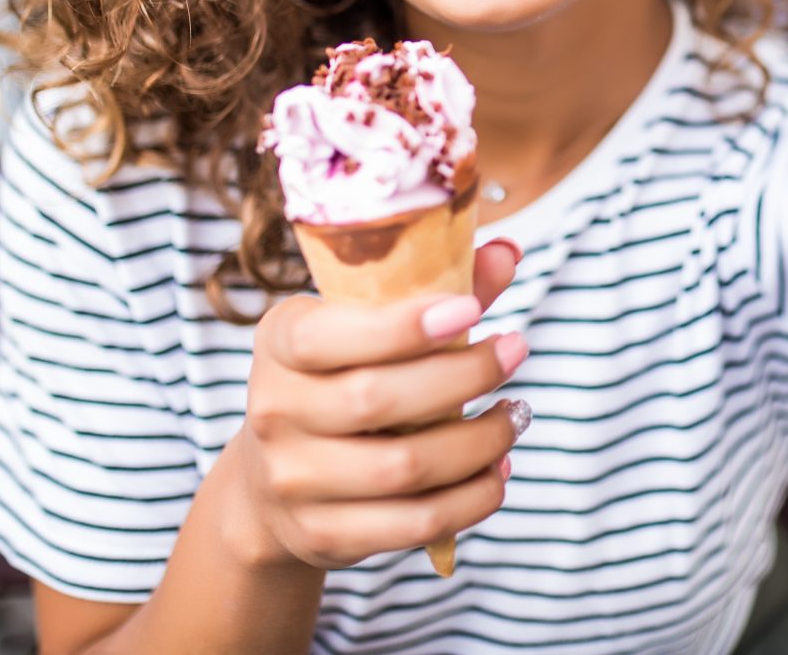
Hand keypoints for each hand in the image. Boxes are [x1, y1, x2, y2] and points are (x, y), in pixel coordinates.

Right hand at [229, 238, 528, 570]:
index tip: (471, 311)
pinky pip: (416, 523)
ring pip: (405, 467)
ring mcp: (294, 480)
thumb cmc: (340, 379)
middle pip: (378, 400)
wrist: (272, 482)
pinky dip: (472, 498)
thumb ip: (433, 289)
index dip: (403, 326)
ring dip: (480, 442)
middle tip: (516, 350)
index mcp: (280, 341)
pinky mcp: (324, 534)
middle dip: (464, 375)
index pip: (332, 335)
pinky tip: (495, 470)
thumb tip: (506, 253)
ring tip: (515, 416)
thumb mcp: (364, 325)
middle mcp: (274, 411)